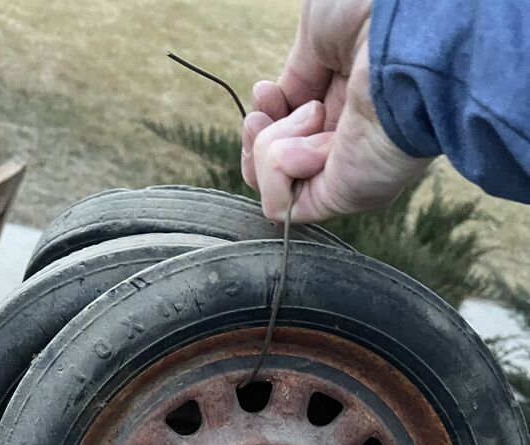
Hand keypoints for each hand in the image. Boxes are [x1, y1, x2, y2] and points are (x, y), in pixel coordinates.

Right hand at [241, 0, 431, 221]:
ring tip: (313, 114)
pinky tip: (311, 143)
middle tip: (272, 108)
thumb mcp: (315, 34)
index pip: (286, 132)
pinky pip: (282, 206)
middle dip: (259, 135)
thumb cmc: (371, 15)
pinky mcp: (341, 196)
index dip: (266, 116)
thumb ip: (294, 78)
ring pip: (273, 183)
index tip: (267, 92)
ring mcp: (344, 171)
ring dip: (273, 145)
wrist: (402, 30)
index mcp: (343, 101)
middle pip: (273, 163)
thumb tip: (277, 108)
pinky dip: (279, 170)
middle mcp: (345, 140)